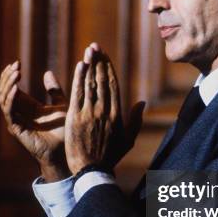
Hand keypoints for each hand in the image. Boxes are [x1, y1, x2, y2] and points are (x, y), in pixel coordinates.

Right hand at [0, 61, 69, 180]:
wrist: (68, 149)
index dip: (12, 75)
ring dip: (8, 85)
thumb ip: (54, 90)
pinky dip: (11, 99)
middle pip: (4, 91)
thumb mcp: (61, 105)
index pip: (12, 87)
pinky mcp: (17, 129)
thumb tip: (47, 72)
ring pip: (4, 99)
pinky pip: (9, 112)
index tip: (17, 62)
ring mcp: (17, 121)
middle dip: (8, 77)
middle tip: (15, 65)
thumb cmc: (65, 130)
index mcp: (28, 106)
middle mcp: (19, 113)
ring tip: (15, 73)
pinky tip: (16, 88)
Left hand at [65, 44, 144, 174]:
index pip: (113, 85)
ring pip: (90, 84)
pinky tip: (80, 66)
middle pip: (102, 80)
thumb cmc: (110, 156)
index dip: (109, 68)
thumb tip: (142, 103)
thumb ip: (135, 120)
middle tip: (95, 46)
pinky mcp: (75, 118)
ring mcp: (89, 113)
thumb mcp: (128, 139)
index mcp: (116, 114)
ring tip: (89, 50)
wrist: (92, 170)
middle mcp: (104, 110)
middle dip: (99, 61)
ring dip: (90, 65)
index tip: (105, 56)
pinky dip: (79, 78)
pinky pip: (77, 94)